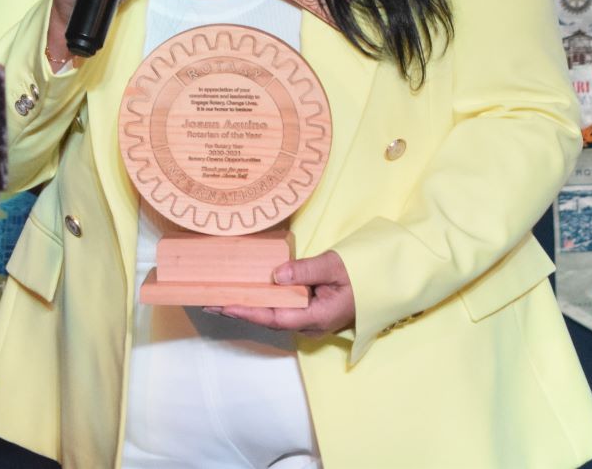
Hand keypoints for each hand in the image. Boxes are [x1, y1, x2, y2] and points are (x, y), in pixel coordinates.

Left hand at [209, 250, 354, 333]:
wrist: (382, 284)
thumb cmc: (361, 275)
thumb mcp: (334, 267)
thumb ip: (305, 271)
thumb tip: (275, 275)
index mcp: (316, 317)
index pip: (274, 317)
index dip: (247, 312)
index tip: (224, 305)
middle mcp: (309, 324)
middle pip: (268, 319)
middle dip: (239, 311)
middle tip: (209, 302)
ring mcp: (308, 321)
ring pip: (273, 315)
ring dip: (247, 307)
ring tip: (219, 299)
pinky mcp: (308, 313)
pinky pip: (281, 309)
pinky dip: (261, 302)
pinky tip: (245, 294)